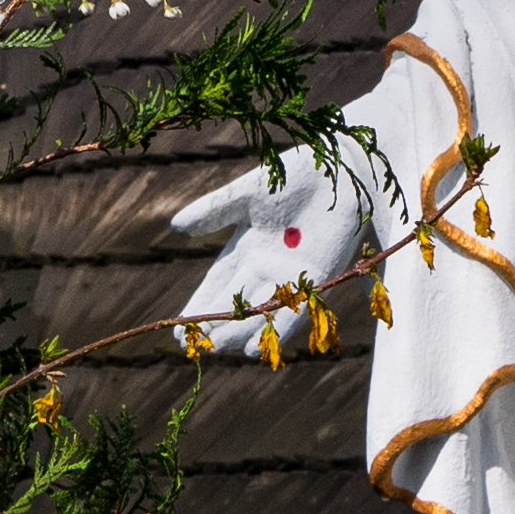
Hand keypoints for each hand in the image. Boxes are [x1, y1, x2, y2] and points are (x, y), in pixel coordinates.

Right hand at [172, 153, 366, 349]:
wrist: (339, 166)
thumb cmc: (293, 173)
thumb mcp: (247, 192)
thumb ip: (215, 210)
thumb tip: (176, 226)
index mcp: (246, 246)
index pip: (217, 284)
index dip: (199, 305)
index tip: (179, 328)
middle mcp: (265, 265)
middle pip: (236, 301)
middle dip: (215, 322)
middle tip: (193, 343)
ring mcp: (291, 273)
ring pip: (261, 308)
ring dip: (240, 330)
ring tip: (218, 345)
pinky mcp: (318, 275)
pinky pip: (296, 307)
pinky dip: (277, 328)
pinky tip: (255, 347)